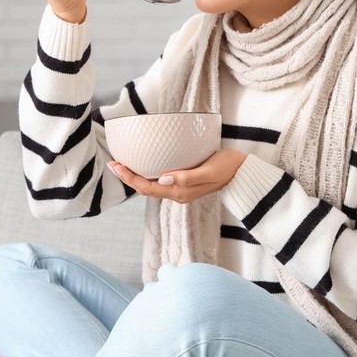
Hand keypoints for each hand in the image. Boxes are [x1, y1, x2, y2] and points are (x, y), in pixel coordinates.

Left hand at [108, 150, 247, 204]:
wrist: (243, 172)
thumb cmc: (228, 167)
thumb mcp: (209, 171)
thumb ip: (187, 177)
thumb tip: (163, 179)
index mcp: (181, 192)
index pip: (148, 188)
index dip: (130, 178)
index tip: (116, 165)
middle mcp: (178, 193)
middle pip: (145, 188)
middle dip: (127, 177)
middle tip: (112, 163)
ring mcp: (181, 189)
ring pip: (151, 186)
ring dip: (135, 176)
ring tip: (121, 164)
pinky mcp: (184, 181)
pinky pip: (160, 181)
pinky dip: (147, 173)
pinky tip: (143, 164)